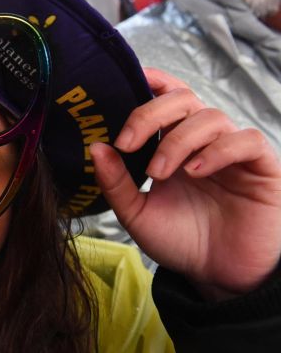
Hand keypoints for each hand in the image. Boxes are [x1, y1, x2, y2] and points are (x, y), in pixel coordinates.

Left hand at [90, 68, 280, 298]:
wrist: (217, 276)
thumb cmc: (180, 240)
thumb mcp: (137, 213)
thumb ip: (116, 182)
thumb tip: (95, 148)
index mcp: (172, 142)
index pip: (165, 96)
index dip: (149, 81)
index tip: (119, 85)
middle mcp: (202, 140)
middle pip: (183, 98)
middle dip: (150, 114)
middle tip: (128, 144)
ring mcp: (232, 151)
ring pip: (210, 117)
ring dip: (178, 141)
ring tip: (160, 173)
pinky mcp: (261, 167)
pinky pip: (247, 140)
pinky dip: (218, 150)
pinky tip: (196, 171)